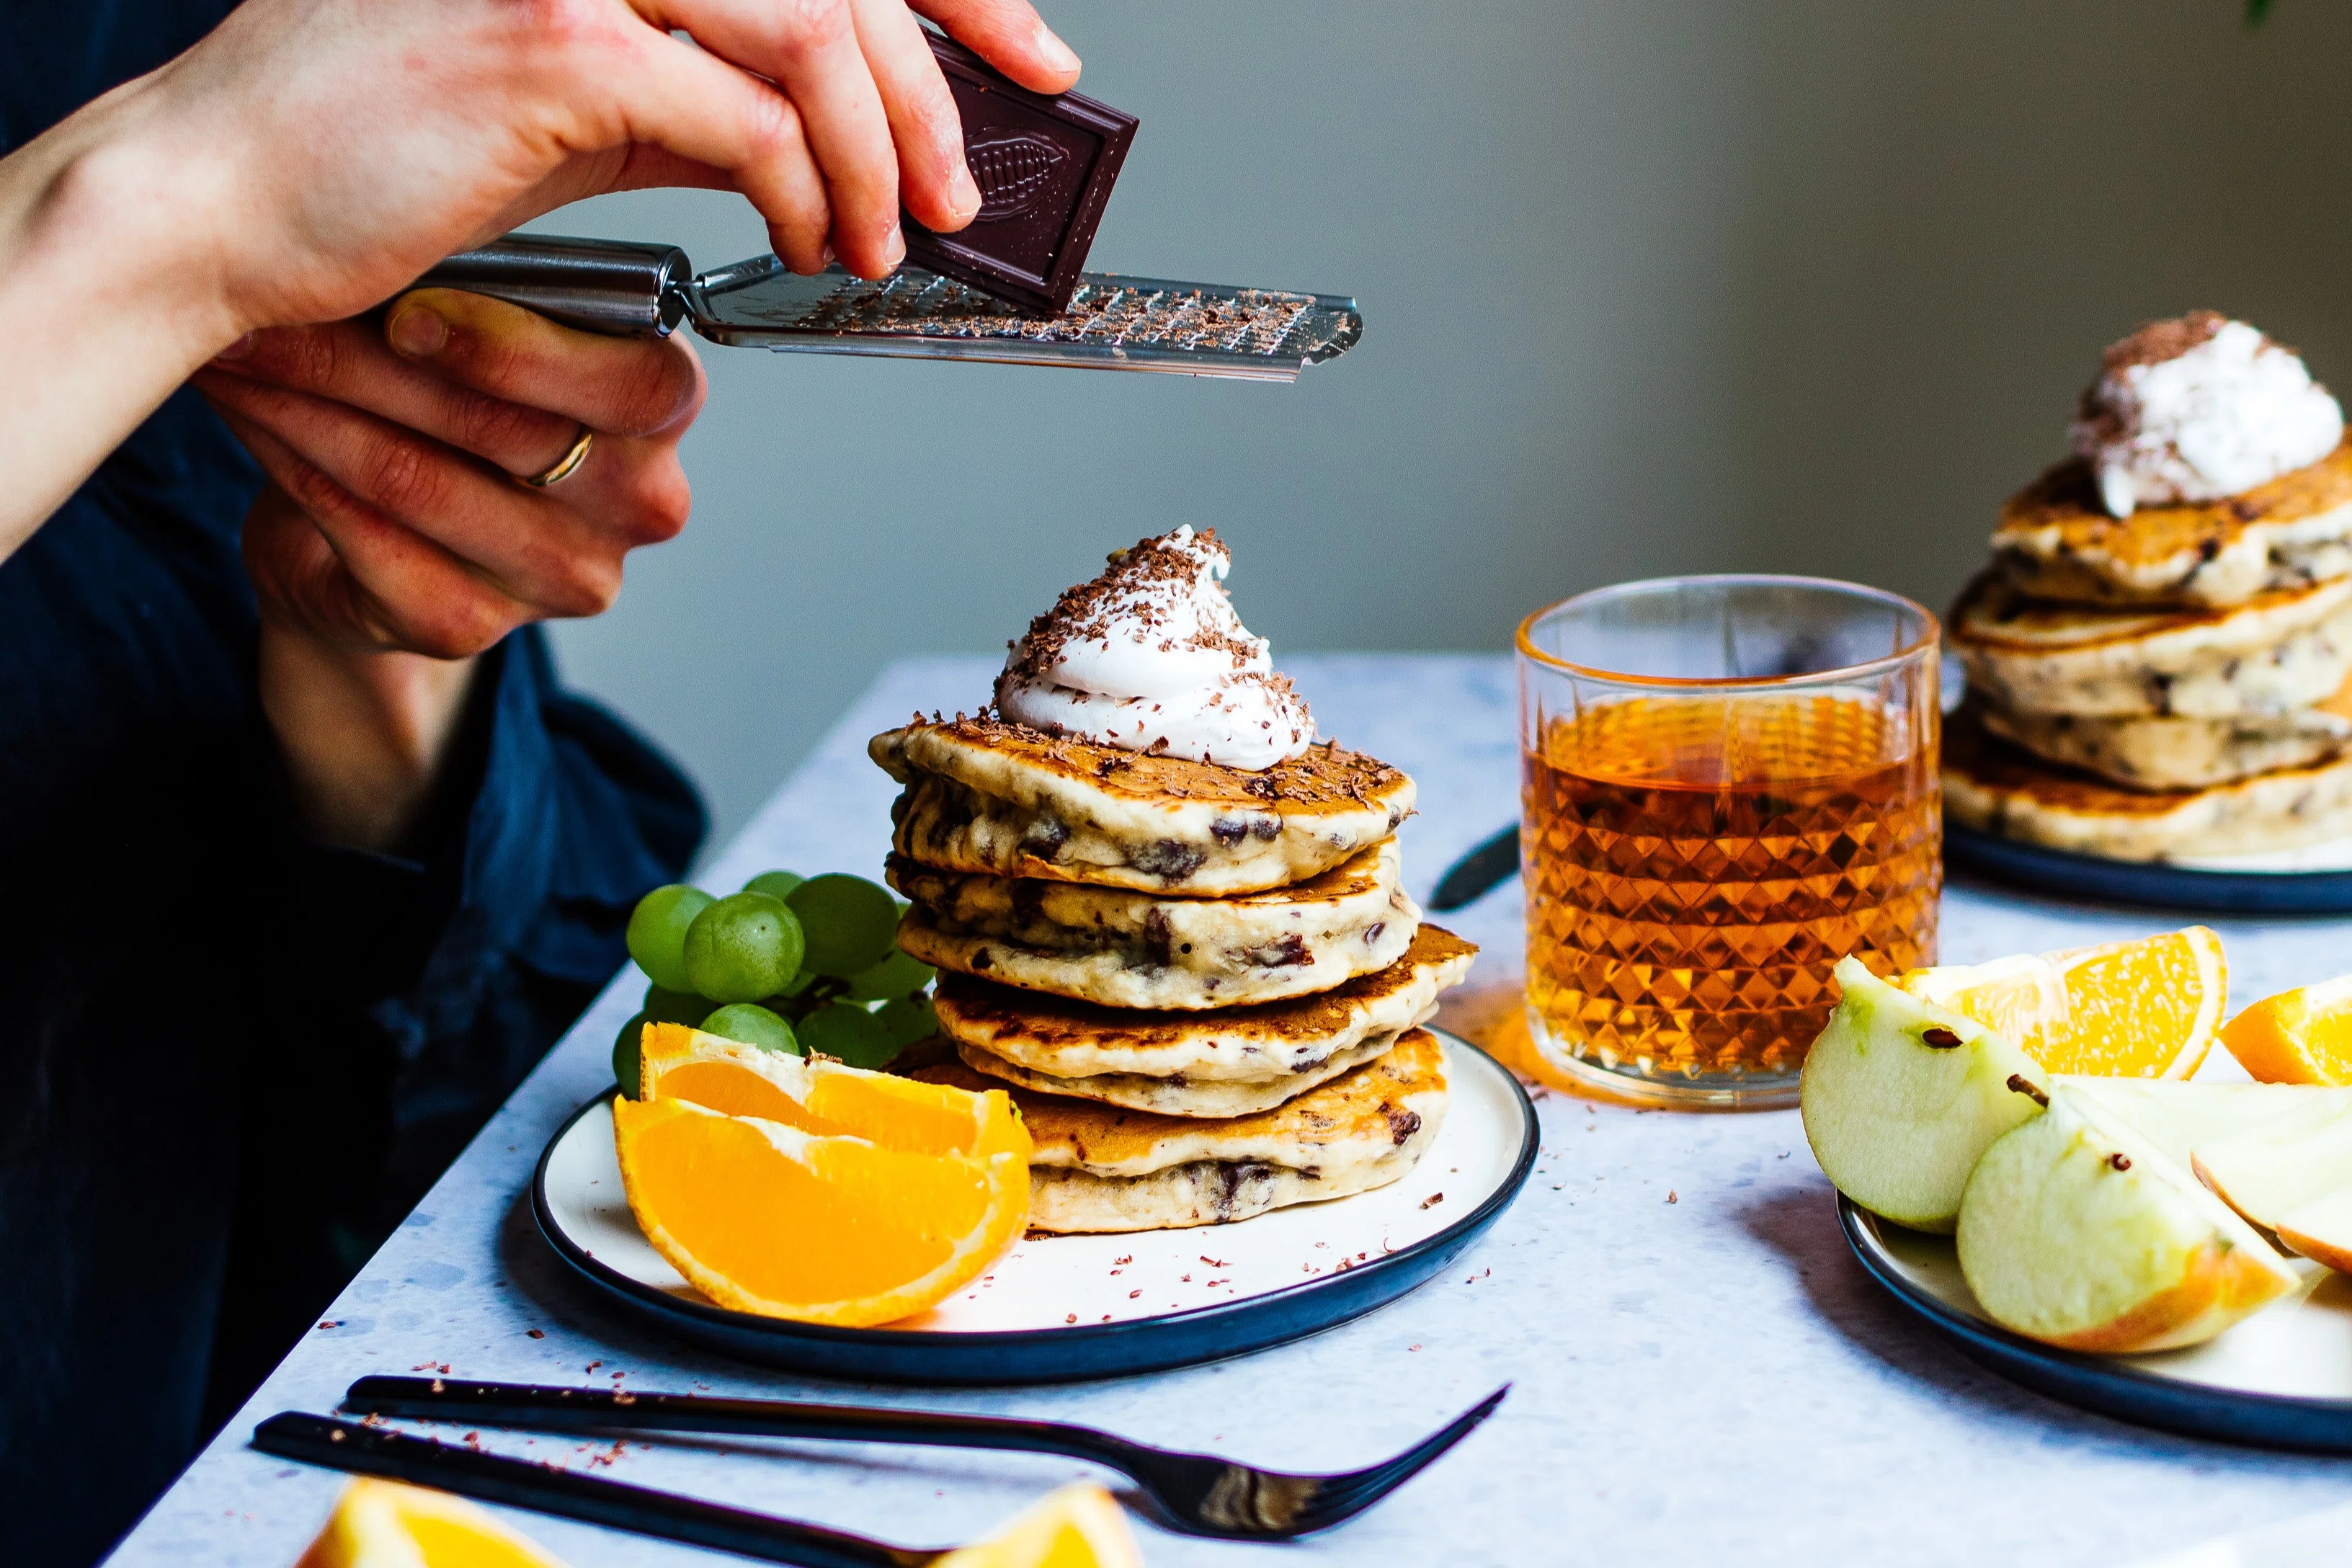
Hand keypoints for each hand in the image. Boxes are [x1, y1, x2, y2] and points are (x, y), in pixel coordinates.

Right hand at [0, 0, 1079, 558]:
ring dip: (884, 153)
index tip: (1028, 50)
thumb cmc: (384, 153)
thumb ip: (701, 93)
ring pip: (816, 33)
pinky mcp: (557, 46)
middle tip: (966, 189)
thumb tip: (826, 139)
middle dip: (938, 86)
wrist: (225, 201)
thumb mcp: (582, 106)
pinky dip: (813, 192)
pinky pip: (747, 121)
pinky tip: (820, 247)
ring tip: (894, 238)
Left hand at [194, 288, 707, 848]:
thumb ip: (491, 286)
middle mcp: (639, 505)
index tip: (405, 312)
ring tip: (242, 352)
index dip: (517, 349)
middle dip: (373, 363)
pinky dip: (298, 472)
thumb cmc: (448, 389)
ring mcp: (563, 577)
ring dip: (313, 409)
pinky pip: (370, 544)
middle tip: (278, 310)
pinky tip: (251, 421)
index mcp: (665, 410)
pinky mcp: (473, 627)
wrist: (388, 527)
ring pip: (423, 485)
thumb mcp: (489, 315)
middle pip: (514, 434)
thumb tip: (397, 246)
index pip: (638, 386)